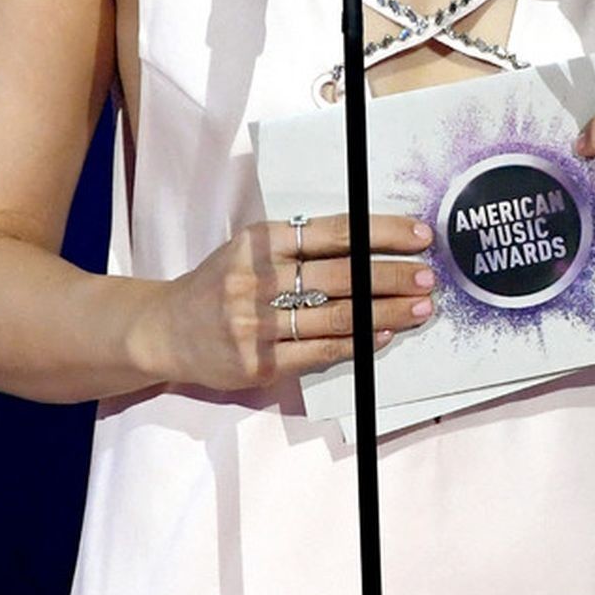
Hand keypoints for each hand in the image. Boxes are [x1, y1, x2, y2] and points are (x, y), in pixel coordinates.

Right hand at [147, 212, 438, 388]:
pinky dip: (356, 344)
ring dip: (385, 313)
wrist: (166, 330)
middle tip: (429, 278)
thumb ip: (300, 245)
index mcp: (260, 240)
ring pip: (336, 316)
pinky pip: (318, 352)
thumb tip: (371, 247)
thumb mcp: (251, 249)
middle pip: (342, 275)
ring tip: (418, 309)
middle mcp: (257, 278)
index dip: (383, 234)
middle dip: (393, 276)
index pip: (335, 232)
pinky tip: (382, 336)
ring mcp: (256, 323)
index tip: (419, 236)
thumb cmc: (222, 282)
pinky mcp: (258, 362)